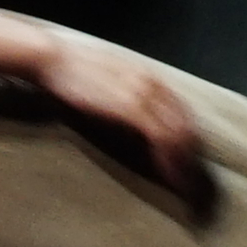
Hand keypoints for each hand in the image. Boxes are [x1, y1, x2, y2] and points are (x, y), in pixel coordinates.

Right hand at [31, 33, 212, 218]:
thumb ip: (127, 96)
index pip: (182, 111)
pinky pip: (161, 137)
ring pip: (178, 133)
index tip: (189, 162)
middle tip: (193, 183)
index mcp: (150, 77)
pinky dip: (169, 160)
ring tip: (184, 187)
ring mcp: (144, 94)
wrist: (53, 58)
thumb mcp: (109, 83)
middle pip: (186, 124)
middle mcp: (153, 83)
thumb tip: (137, 123)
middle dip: (192, 156)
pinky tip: (169, 176)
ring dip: (184, 163)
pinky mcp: (131, 107)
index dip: (189, 139)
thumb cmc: (73, 72)